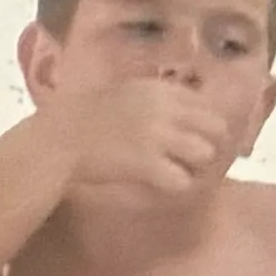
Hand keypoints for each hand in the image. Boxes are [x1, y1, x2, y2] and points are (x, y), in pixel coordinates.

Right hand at [43, 77, 237, 196]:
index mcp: (159, 89)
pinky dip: (175, 185)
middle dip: (208, 143)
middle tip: (193, 157)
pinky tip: (162, 184)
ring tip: (179, 171)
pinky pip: (182, 180)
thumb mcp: (126, 92)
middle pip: (215, 127)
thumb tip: (186, 110)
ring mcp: (158, 136)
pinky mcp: (148, 164)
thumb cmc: (86, 114)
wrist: (59, 138)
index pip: (205, 103)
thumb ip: (156, 98)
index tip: (197, 134)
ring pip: (205, 153)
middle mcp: (164, 109)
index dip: (204, 122)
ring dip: (195, 165)